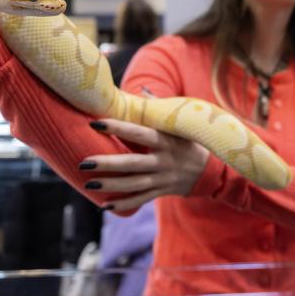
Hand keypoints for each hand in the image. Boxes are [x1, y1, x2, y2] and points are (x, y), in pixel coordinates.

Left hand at [81, 119, 209, 211]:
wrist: (210, 171)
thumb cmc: (188, 141)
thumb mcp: (179, 124)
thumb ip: (158, 108)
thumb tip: (141, 89)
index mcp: (165, 140)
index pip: (139, 133)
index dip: (118, 128)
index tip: (96, 123)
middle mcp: (163, 161)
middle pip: (132, 164)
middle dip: (107, 164)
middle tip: (84, 162)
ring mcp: (162, 179)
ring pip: (134, 184)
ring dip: (111, 186)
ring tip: (88, 184)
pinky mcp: (161, 192)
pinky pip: (141, 199)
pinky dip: (124, 205)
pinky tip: (105, 206)